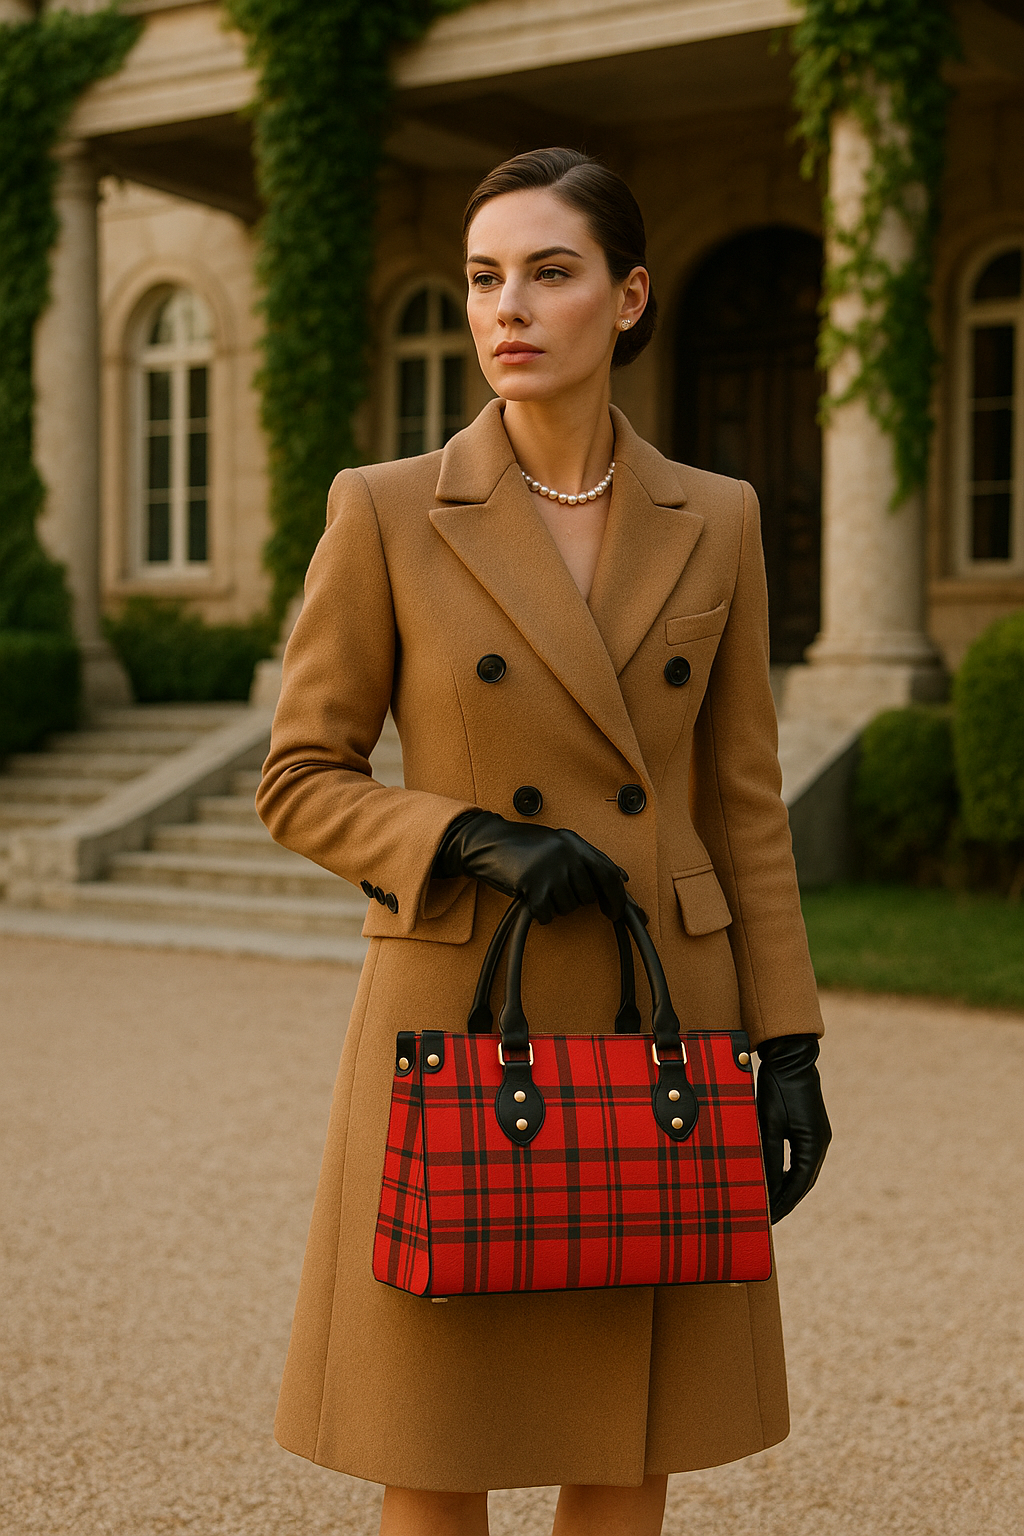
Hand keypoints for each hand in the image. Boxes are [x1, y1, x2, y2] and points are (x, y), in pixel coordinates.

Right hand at [434, 810, 627, 923]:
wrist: (486, 842)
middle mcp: (567, 854)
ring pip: (568, 907)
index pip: (609, 873)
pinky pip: (548, 914)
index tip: (616, 913)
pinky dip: (540, 912)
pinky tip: (529, 896)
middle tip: (555, 890)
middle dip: (574, 900)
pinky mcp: (535, 885)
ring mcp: (551, 869)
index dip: (617, 897)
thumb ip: (589, 858)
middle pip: (587, 896)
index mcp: (575, 843)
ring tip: (539, 886)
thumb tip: (623, 878)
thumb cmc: (523, 845)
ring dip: (555, 905)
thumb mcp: (559, 843)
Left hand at [756, 1034, 831, 1223]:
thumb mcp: (769, 1123)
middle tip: (767, 1219)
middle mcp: (820, 1144)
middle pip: (803, 1183)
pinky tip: (777, 1179)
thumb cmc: (777, 1089)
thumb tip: (764, 1184)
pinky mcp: (812, 1129)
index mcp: (812, 1145)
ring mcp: (818, 1136)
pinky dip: (790, 1173)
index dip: (782, 1204)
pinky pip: (802, 1160)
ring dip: (788, 1189)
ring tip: (771, 1204)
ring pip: (804, 1173)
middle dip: (786, 1201)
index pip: (797, 1186)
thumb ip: (768, 1155)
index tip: (767, 1219)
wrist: (791, 1058)